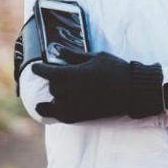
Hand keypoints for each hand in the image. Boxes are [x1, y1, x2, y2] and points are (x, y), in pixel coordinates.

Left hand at [31, 51, 162, 122]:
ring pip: (54, 103)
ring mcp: (75, 106)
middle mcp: (70, 91)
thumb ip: (74, 56)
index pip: (48, 72)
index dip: (39, 69)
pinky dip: (55, 112)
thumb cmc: (116, 69)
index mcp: (73, 74)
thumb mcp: (95, 57)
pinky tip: (54, 109)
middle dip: (53, 81)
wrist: (132, 90)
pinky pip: (61, 116)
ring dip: (53, 97)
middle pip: (52, 88)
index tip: (35, 67)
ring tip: (54, 94)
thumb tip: (57, 50)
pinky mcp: (81, 116)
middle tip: (55, 76)